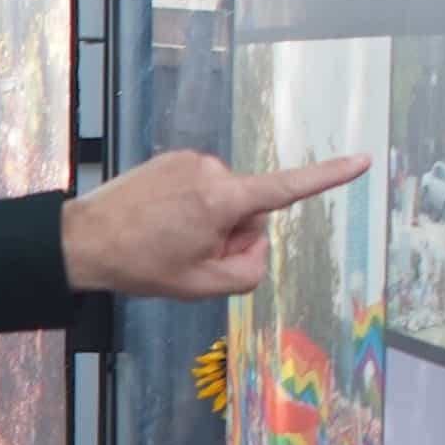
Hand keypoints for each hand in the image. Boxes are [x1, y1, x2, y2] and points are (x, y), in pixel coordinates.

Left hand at [57, 150, 368, 300]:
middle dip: (230, 235)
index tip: (362, 160)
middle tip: (188, 254)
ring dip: (208, 224)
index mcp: (224, 198)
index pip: (288, 189)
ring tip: (167, 239)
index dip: (330, 176)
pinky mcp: (173, 159)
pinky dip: (190, 209)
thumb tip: (256, 246)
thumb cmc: (141, 265)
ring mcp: (191, 161)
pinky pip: (201, 190)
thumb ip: (248, 271)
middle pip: (250, 211)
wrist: (83, 240)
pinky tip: (159, 224)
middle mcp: (212, 170)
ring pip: (224, 201)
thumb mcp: (203, 286)